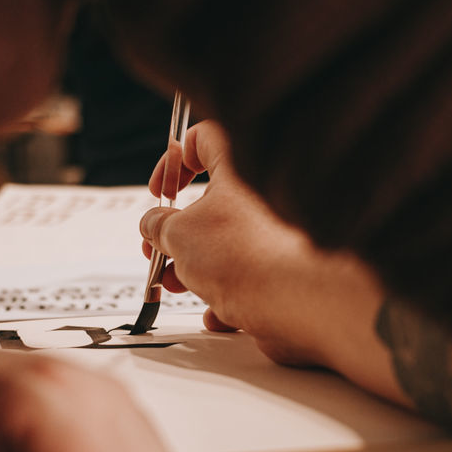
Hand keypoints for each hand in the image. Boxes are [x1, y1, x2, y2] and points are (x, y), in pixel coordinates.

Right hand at [141, 121, 380, 370]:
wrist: (298, 302)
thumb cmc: (247, 257)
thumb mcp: (178, 235)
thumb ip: (158, 225)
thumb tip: (153, 224)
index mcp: (240, 167)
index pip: (203, 140)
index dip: (174, 163)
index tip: (160, 191)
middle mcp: (264, 195)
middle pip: (212, 203)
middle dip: (177, 231)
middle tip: (158, 248)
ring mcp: (279, 233)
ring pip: (228, 245)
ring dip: (195, 268)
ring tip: (179, 284)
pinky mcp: (288, 270)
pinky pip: (250, 277)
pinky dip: (229, 294)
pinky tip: (219, 311)